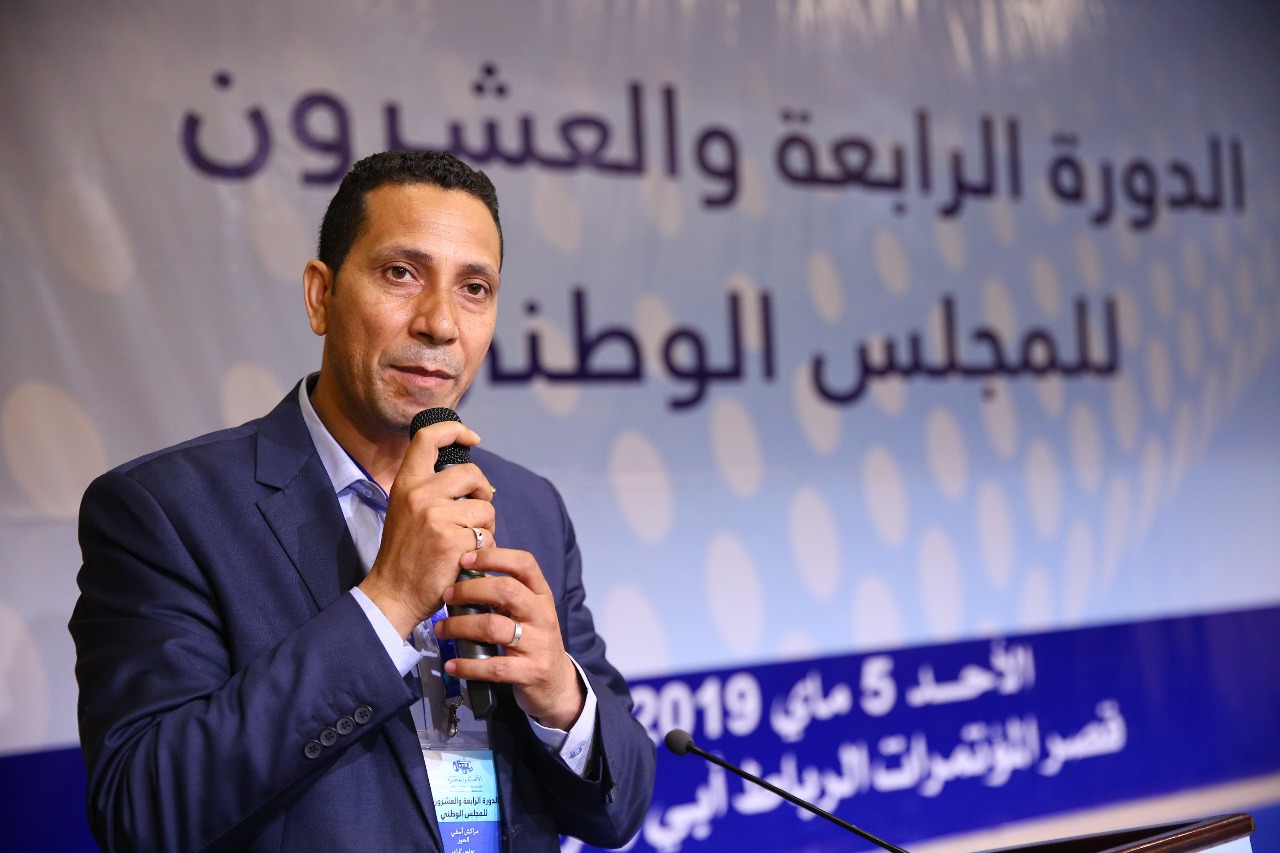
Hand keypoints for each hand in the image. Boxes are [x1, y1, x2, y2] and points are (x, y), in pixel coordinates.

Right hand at [359, 420, 494, 638]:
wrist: (393, 594)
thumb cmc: (405, 554)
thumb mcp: (405, 511)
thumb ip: (430, 490)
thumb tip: (471, 477)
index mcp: (405, 484)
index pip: (427, 438)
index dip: (454, 429)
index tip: (472, 437)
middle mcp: (419, 495)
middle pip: (471, 473)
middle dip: (483, 490)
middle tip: (478, 510)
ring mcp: (436, 517)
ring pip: (484, 508)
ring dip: (485, 526)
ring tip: (468, 541)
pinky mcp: (453, 540)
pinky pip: (487, 535)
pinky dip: (484, 548)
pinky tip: (467, 558)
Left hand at [435, 547, 585, 730]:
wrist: (556, 684)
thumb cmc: (534, 641)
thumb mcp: (527, 612)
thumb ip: (504, 594)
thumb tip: (468, 572)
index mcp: (541, 596)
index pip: (524, 564)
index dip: (494, 557)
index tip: (465, 559)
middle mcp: (543, 616)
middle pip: (507, 591)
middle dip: (470, 590)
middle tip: (447, 596)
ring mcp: (538, 645)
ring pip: (494, 628)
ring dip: (460, 626)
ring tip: (441, 629)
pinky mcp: (530, 672)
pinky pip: (494, 667)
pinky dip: (468, 665)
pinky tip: (452, 664)